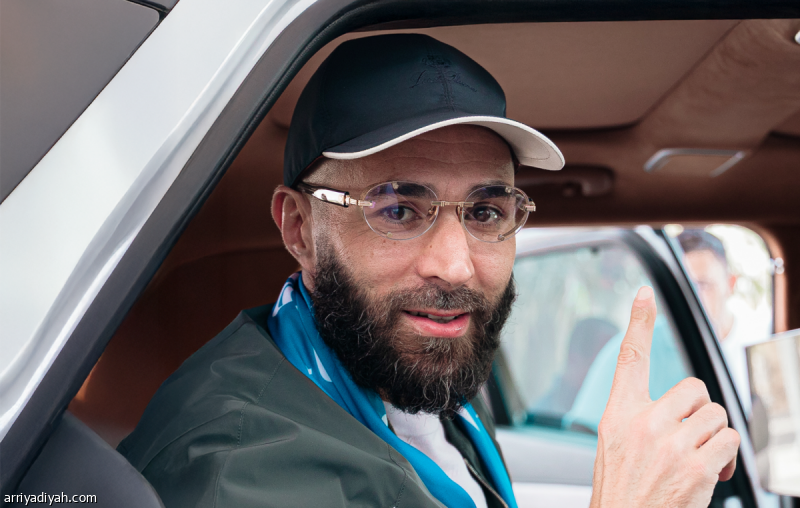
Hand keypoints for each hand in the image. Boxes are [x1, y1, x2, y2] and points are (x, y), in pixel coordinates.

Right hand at [589, 286, 739, 507]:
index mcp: (618, 414)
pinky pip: (728, 442)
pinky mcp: (695, 468)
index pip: (630, 358)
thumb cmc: (622, 489)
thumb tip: (683, 404)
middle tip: (687, 435)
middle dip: (699, 412)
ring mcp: (670, 445)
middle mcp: (643, 423)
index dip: (638, 322)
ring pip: (716, 416)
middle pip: (694, 388)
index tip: (644, 294)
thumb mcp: (614, 444)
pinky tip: (706, 473)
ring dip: (712, 438)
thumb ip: (640, 417)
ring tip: (694, 459)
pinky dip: (724, 458)